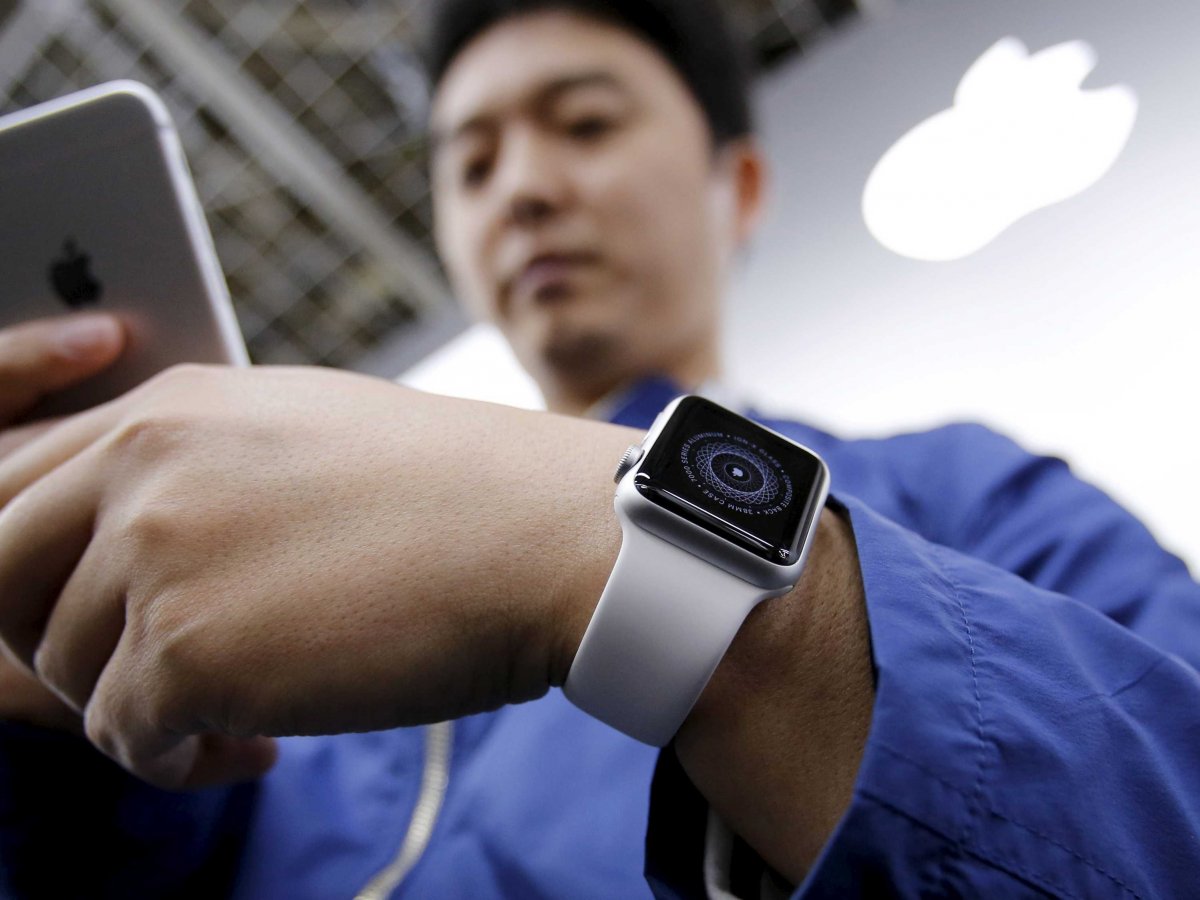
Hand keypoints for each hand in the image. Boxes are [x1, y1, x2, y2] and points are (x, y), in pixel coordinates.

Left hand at [0, 365, 630, 788]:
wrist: (542, 534)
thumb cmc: (453, 491)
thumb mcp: (301, 436)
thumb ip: (196, 467)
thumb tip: (133, 536)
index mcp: (168, 408)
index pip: (6, 484)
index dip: (29, 567)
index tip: (86, 616)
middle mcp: (142, 468)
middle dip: (54, 643)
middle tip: (138, 675)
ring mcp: (158, 555)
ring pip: (63, 671)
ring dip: (135, 709)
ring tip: (227, 718)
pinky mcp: (189, 652)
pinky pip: (122, 737)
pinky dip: (176, 760)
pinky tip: (255, 746)